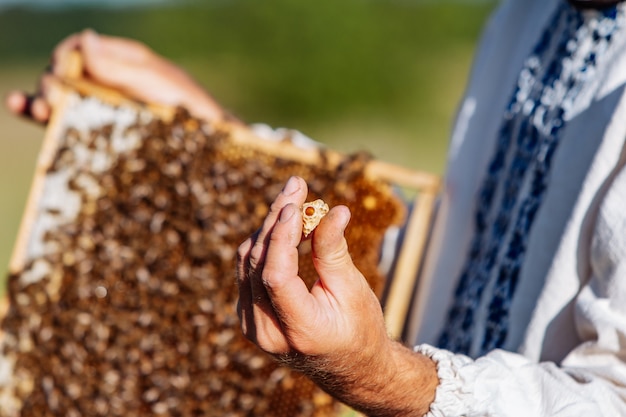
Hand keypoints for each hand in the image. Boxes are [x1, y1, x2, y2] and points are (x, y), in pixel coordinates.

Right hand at [4, 29, 226, 123]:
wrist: (207, 146)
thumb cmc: (189, 110)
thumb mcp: (156, 83)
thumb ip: (120, 66)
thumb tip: (85, 40)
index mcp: (123, 61)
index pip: (81, 48)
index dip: (66, 57)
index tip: (62, 75)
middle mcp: (109, 80)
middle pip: (65, 72)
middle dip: (51, 83)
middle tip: (50, 102)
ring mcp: (104, 104)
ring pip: (61, 95)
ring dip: (40, 98)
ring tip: (32, 108)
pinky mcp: (101, 129)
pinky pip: (67, 118)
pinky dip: (43, 113)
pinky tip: (24, 109)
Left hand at [236, 176, 438, 416]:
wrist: (350, 367)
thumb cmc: (360, 329)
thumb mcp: (352, 290)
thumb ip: (334, 251)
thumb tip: (335, 209)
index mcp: (299, 330)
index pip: (276, 275)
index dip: (281, 235)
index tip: (296, 203)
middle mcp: (267, 332)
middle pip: (257, 263)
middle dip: (275, 219)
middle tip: (296, 185)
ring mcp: (252, 326)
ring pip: (248, 263)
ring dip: (268, 227)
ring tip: (293, 198)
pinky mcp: (248, 316)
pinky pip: (247, 271)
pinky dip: (265, 244)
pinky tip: (284, 223)